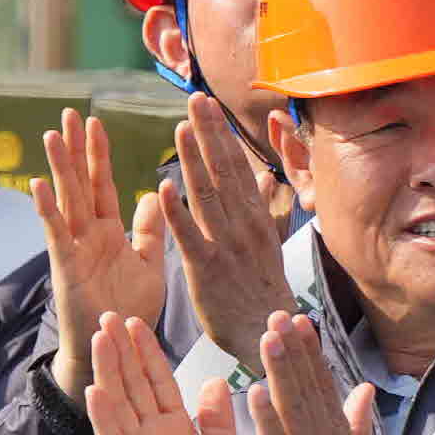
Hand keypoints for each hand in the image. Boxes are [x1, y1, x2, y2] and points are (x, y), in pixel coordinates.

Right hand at [33, 110, 165, 405]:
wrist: (115, 348)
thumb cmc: (130, 310)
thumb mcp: (149, 264)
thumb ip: (149, 231)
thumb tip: (156, 195)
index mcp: (109, 231)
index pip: (103, 184)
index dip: (99, 154)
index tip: (95, 121)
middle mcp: (88, 235)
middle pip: (80, 183)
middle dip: (75, 149)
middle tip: (68, 113)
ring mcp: (75, 249)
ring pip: (66, 201)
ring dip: (58, 168)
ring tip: (51, 135)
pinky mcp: (67, 268)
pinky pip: (57, 234)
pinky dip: (47, 210)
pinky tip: (38, 184)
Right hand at [83, 310, 244, 434]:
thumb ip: (218, 423)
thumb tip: (215, 382)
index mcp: (178, 429)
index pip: (160, 381)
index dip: (148, 352)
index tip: (138, 320)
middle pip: (134, 384)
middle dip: (122, 349)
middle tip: (109, 313)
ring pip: (119, 404)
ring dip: (109, 371)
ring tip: (100, 337)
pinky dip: (104, 417)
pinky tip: (95, 391)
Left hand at [167, 99, 294, 375]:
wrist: (271, 336)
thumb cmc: (263, 290)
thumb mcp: (267, 243)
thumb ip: (261, 208)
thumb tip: (266, 175)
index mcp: (255, 218)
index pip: (235, 167)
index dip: (220, 134)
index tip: (207, 103)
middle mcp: (243, 226)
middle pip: (223, 171)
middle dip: (208, 133)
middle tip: (194, 98)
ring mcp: (225, 246)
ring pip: (207, 195)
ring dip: (193, 160)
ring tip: (181, 127)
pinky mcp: (206, 271)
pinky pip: (189, 236)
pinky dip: (177, 211)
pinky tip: (163, 186)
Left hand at [248, 311, 380, 434]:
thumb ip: (357, 423)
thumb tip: (365, 388)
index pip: (323, 384)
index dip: (310, 352)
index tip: (299, 320)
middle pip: (309, 387)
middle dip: (294, 350)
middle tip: (279, 313)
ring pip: (295, 408)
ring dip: (281, 372)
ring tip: (268, 338)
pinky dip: (267, 418)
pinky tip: (253, 392)